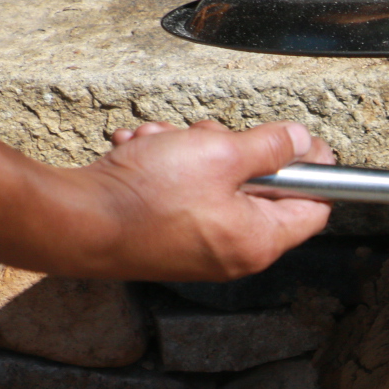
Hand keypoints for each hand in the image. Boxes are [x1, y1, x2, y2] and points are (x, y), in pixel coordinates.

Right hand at [39, 119, 336, 280]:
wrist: (73, 220)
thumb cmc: (145, 195)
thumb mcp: (221, 153)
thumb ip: (269, 146)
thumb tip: (301, 142)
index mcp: (259, 240)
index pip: (315, 207)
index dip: (313, 169)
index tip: (301, 142)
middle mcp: (234, 253)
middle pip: (261, 191)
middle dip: (234, 150)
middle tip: (210, 135)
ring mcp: (199, 248)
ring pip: (214, 185)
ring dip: (190, 152)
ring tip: (161, 142)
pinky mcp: (167, 238)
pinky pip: (181, 194)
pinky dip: (163, 165)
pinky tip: (141, 152)